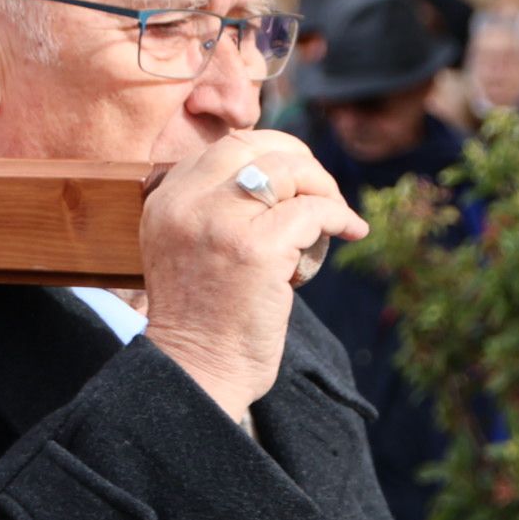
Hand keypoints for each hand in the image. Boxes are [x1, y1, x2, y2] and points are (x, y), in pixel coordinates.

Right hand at [140, 130, 367, 420]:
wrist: (197, 372)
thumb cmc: (203, 318)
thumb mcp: (188, 247)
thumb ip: (214, 207)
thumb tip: (278, 171)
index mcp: (166, 199)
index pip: (228, 146)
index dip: (273, 153)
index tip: (299, 178)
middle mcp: (186, 203)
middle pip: (258, 148)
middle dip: (302, 163)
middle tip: (324, 192)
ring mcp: (220, 223)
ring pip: (290, 173)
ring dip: (323, 191)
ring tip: (335, 221)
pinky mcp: (257, 249)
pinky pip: (314, 212)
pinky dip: (339, 217)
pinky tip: (352, 231)